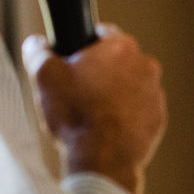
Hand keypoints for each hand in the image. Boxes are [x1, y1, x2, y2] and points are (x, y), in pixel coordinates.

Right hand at [23, 26, 166, 193]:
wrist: (103, 160)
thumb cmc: (76, 115)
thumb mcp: (44, 75)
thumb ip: (37, 50)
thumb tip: (36, 43)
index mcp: (122, 47)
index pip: (101, 34)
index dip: (82, 47)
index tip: (72, 63)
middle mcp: (146, 66)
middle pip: (116, 62)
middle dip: (99, 72)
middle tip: (77, 92)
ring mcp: (155, 94)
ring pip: (128, 86)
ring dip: (113, 94)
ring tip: (90, 114)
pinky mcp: (157, 120)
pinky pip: (137, 111)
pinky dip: (123, 116)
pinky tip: (105, 129)